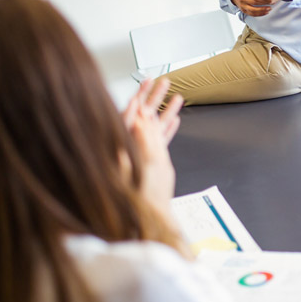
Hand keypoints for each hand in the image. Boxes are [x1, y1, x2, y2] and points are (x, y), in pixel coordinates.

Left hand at [123, 78, 183, 209]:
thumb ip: (143, 139)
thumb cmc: (143, 198)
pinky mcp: (148, 163)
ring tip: (177, 97)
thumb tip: (142, 117)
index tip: (145, 86)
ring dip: (165, 111)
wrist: (149, 219)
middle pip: (141, 117)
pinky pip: (159, 141)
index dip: (137, 100)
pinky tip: (175, 121)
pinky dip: (167, 130)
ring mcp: (140, 155)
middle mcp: (130, 149)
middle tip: (163, 82)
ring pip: (153, 127)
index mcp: (123, 148)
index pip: (128, 118)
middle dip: (153, 98)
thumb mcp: (146, 166)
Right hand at [228, 0, 271, 16]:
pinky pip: (252, 14)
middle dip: (263, 3)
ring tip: (269, 9)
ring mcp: (242, 5)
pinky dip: (259, 14)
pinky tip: (266, 12)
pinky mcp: (243, 10)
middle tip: (271, 2)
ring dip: (262, 10)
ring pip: (253, 9)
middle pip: (254, 1)